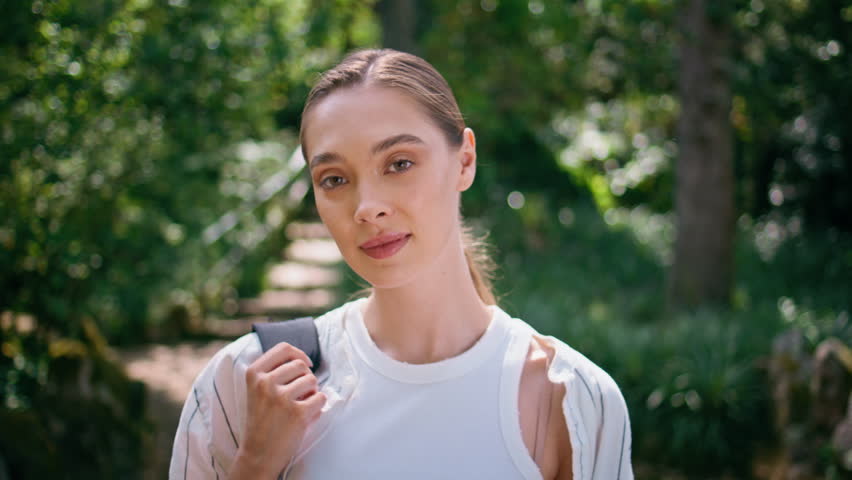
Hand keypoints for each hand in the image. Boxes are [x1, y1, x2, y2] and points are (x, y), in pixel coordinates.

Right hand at [228, 343, 326, 478]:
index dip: (299, 354)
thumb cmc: (262, 420)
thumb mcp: (256, 390)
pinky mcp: (297, 413)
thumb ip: (273, 371)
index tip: (305, 365)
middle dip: (305, 377)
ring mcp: (281, 398)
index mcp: (254, 373)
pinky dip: (318, 406)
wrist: (258, 454)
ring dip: (312, 392)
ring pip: (312, 380)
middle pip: (300, 365)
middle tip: (300, 394)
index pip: (283, 348)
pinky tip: (307, 415)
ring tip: (301, 405)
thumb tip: (303, 358)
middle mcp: (265, 382)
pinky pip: (321, 398)